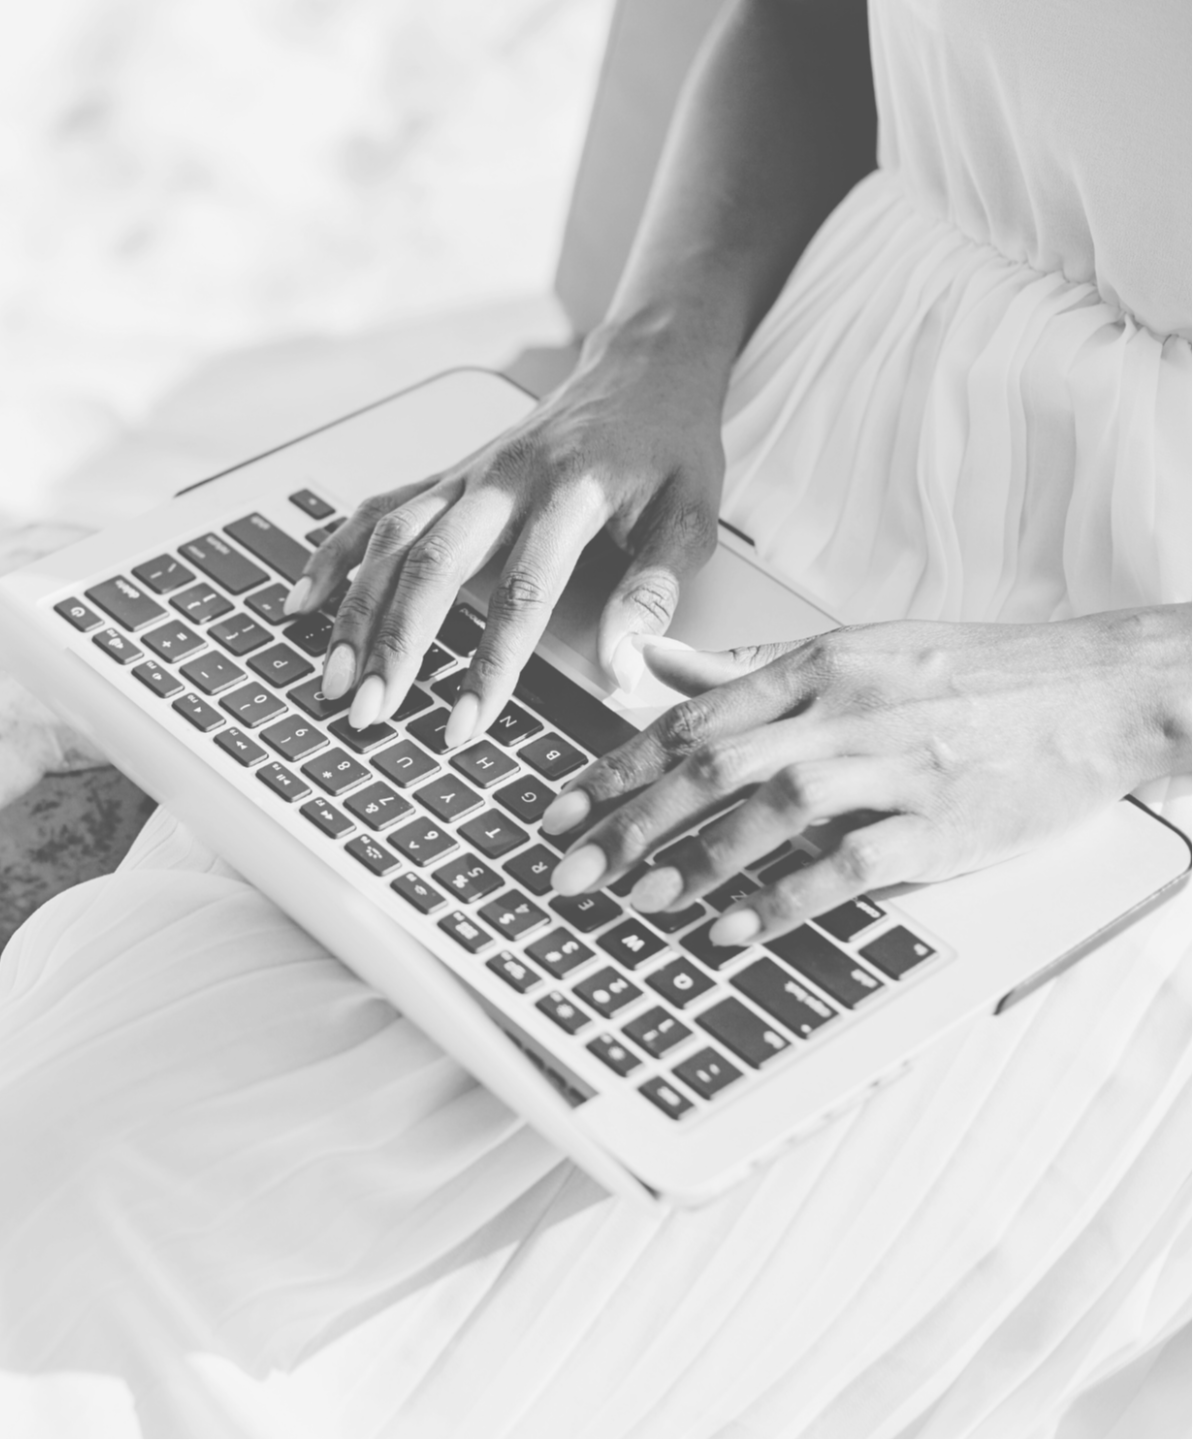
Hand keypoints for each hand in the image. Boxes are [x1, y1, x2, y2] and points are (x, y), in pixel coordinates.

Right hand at [285, 327, 726, 743]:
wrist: (643, 367)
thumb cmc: (669, 445)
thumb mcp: (692, 517)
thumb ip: (654, 592)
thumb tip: (625, 669)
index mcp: (570, 493)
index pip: (522, 593)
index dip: (489, 666)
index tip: (463, 726)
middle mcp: (505, 479)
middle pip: (432, 565)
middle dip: (394, 644)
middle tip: (369, 710)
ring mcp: (467, 473)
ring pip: (391, 539)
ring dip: (355, 610)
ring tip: (333, 678)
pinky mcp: (448, 474)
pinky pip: (378, 510)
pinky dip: (335, 553)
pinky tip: (304, 599)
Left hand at [541, 608, 1189, 945]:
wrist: (1095, 687)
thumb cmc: (967, 671)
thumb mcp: (851, 648)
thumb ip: (749, 669)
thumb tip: (659, 667)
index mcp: (816, 667)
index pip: (692, 720)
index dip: (616, 768)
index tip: (560, 809)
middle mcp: (844, 710)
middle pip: (712, 767)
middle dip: (628, 823)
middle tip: (570, 871)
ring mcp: (893, 766)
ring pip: (770, 812)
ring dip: (695, 861)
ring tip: (638, 900)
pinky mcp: (941, 824)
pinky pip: (848, 865)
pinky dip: (784, 898)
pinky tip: (735, 928)